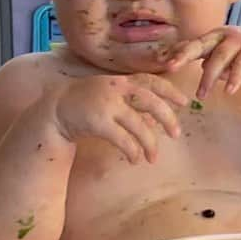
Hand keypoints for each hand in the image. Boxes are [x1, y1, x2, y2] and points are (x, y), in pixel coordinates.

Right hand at [52, 74, 187, 163]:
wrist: (56, 109)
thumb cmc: (87, 103)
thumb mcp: (110, 93)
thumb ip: (131, 101)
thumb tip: (156, 121)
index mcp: (121, 80)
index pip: (151, 81)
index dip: (170, 91)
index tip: (184, 102)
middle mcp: (117, 88)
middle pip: (151, 102)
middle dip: (167, 118)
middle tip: (176, 134)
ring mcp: (107, 105)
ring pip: (139, 125)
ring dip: (150, 144)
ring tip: (153, 158)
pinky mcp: (99, 122)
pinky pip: (123, 139)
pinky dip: (132, 151)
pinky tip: (135, 159)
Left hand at [163, 27, 240, 98]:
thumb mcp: (224, 59)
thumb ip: (207, 61)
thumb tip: (187, 65)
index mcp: (213, 37)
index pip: (190, 44)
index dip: (176, 53)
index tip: (161, 62)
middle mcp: (224, 35)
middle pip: (200, 44)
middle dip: (184, 55)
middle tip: (170, 67)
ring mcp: (240, 41)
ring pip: (219, 57)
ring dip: (209, 77)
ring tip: (200, 95)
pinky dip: (234, 79)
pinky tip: (228, 91)